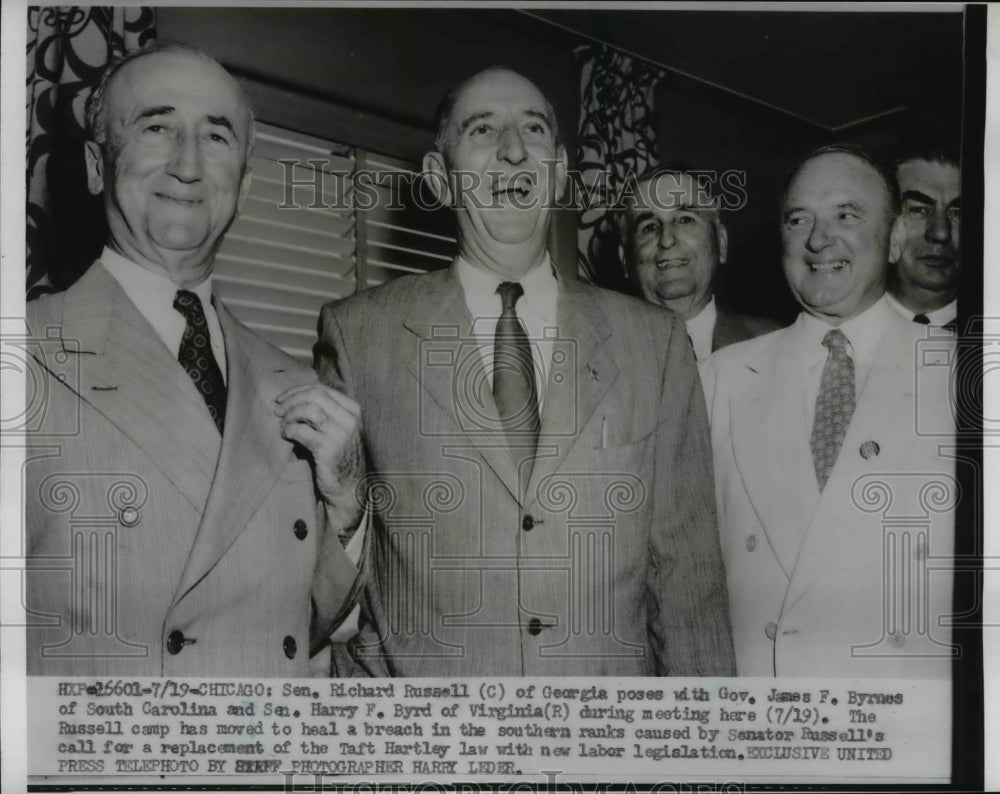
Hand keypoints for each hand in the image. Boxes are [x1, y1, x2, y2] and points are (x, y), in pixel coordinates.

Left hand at [275, 384, 362, 518]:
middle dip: (291, 400)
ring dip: (290, 415)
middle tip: (277, 409)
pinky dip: (288, 430)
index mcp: (353, 411)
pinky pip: (301, 430)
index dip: (297, 390)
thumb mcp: (337, 429)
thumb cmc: (338, 457)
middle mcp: (350, 419)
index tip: (282, 398)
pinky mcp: (328, 448)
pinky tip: (285, 435)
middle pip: (315, 395)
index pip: (322, 390)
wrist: (349, 487)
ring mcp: (341, 433)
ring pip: (308, 409)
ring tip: (282, 424)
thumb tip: (292, 398)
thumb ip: (324, 413)